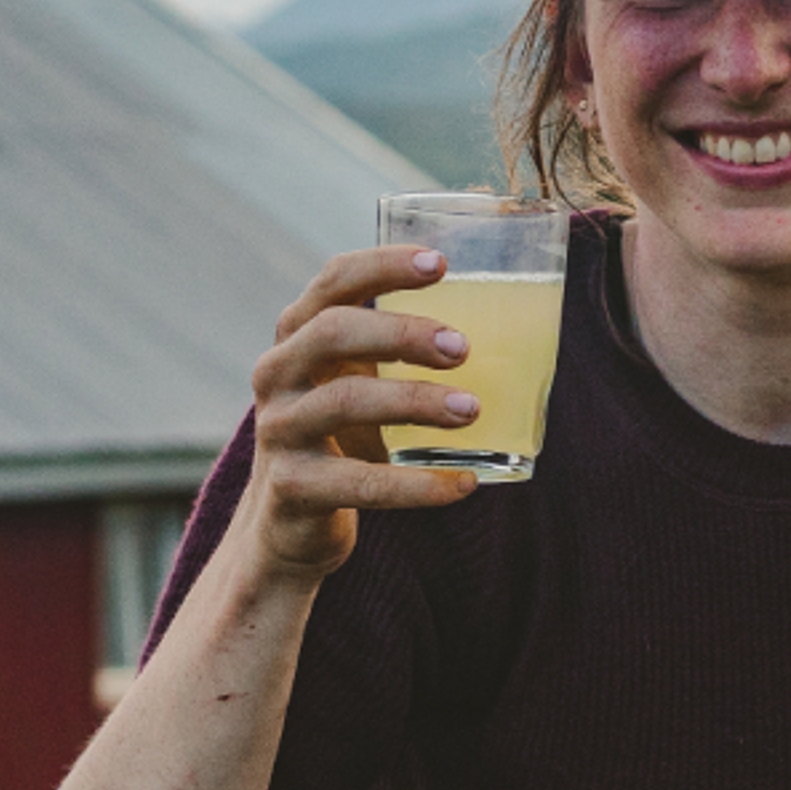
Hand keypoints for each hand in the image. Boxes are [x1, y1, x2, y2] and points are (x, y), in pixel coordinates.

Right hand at [241, 243, 485, 580]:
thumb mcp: (354, 383)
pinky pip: (361, 483)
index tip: (440, 264)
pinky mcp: (292, 489)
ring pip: (343, 403)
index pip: (332, 283)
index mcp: (297, 338)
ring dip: (415, 402)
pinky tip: (463, 484)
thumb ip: (395, 351)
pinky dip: (417, 484)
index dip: (382, 267)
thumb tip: (513, 325)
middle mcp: (277, 375)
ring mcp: (279, 432)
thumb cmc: (342, 438)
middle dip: (401, 333)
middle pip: (332, 333)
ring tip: (471, 410)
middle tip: (462, 348)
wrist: (286, 525)